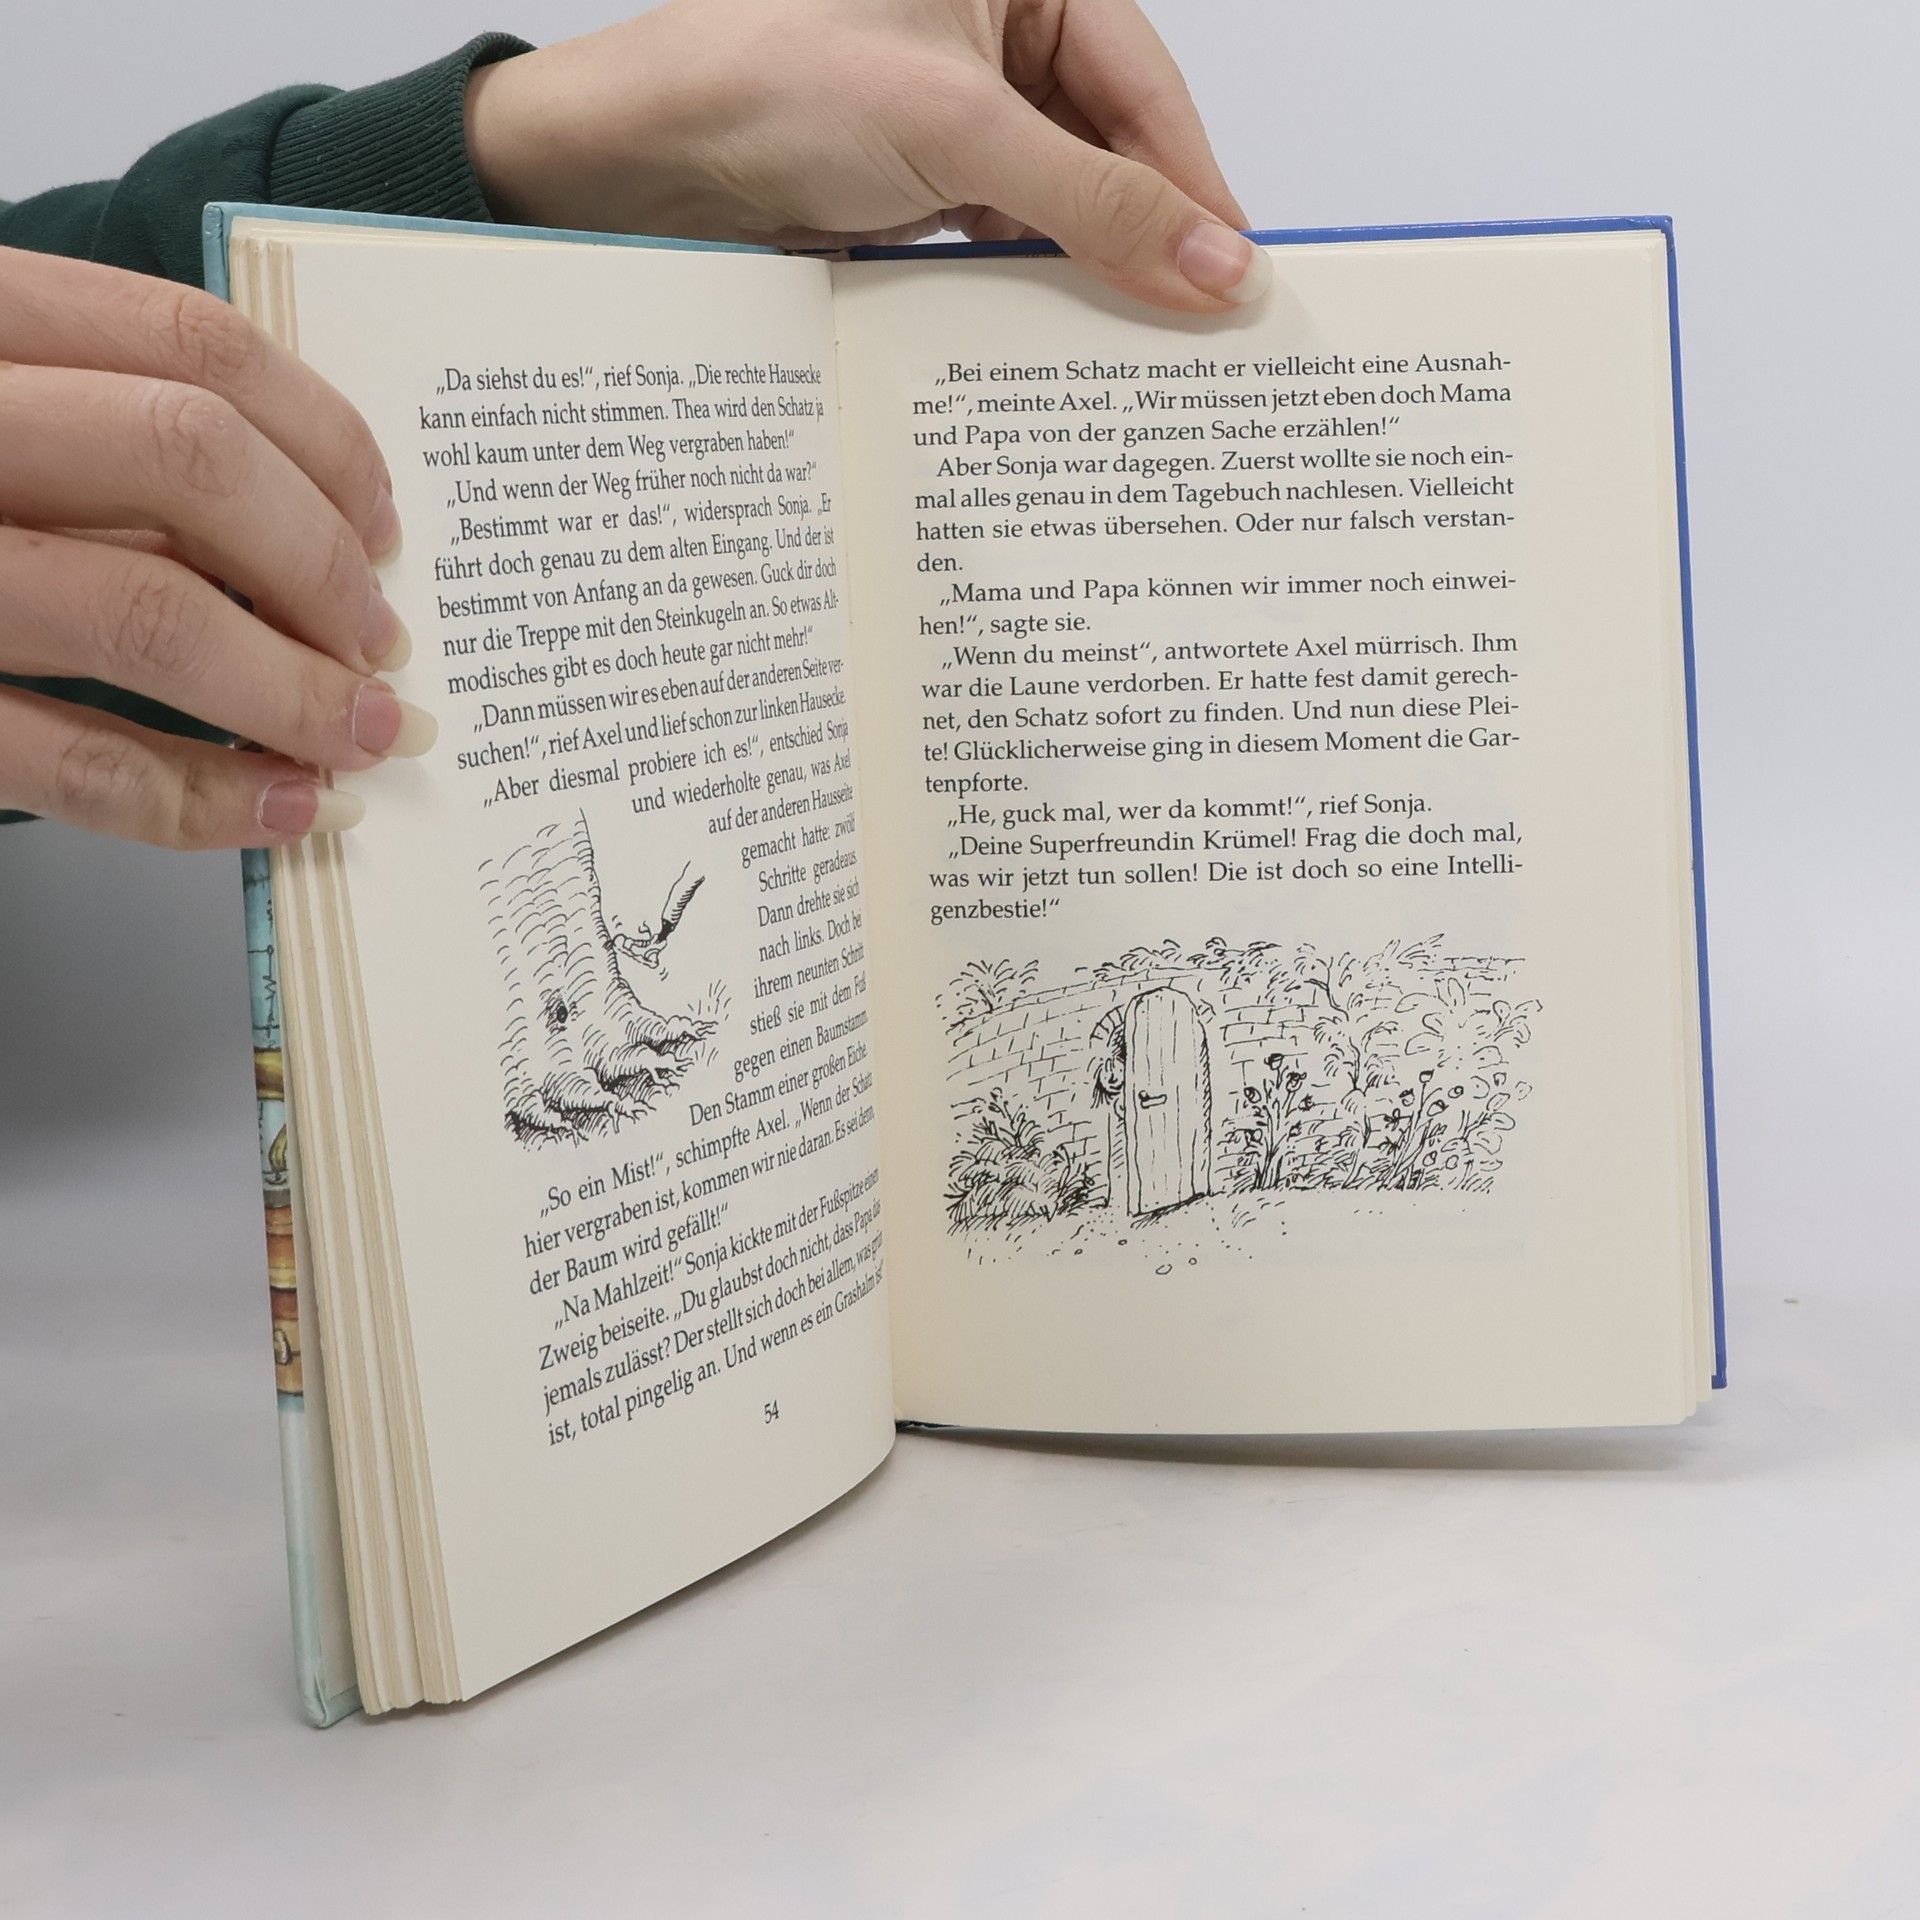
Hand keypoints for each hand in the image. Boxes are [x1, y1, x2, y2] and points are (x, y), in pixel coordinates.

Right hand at [0, 247, 432, 848]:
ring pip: (147, 612)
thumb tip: (306, 530)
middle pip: (190, 462)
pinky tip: (282, 808)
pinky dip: (202, 798)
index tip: (385, 524)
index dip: (323, 442)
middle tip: (381, 643)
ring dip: (292, 692)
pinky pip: (75, 762)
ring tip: (363, 736)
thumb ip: (98, 436)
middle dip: (322, 566)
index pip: (187, 346)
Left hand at [467, 0, 1265, 312]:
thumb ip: (1097, 200)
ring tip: (1139, 344)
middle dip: (1150, 235)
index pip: (1144, 84)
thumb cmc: (770, 80)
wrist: (642, 157)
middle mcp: (995, 37)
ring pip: (1061, 201)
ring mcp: (957, 116)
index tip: (1240, 273)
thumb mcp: (960, 130)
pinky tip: (1060, 335)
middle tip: (1204, 327)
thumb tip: (1214, 258)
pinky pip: (1007, 239)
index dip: (1195, 183)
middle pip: (1111, 148)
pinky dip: (1033, 287)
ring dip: (1093, 272)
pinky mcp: (922, 186)